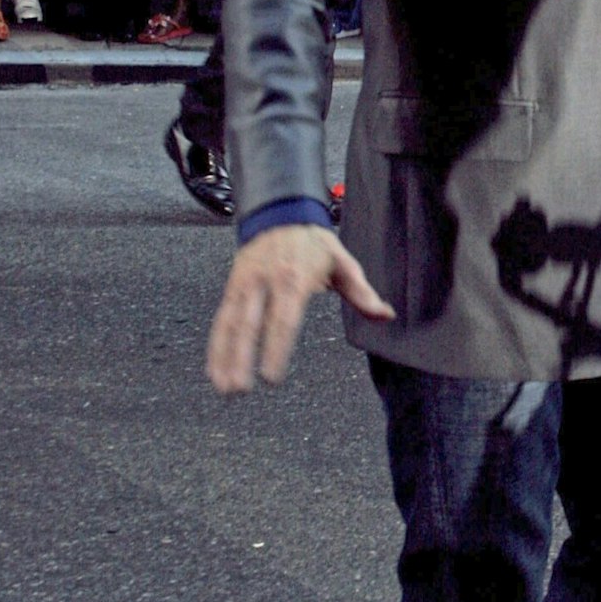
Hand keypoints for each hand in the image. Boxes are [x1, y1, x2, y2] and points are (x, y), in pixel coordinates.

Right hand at [207, 225, 393, 393]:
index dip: (275, 349)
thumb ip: (362, 293)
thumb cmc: (314, 243)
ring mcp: (244, 283)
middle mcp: (264, 281)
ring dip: (224, 357)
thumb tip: (385, 315)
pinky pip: (221, 319)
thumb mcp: (343, 262)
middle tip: (241, 388)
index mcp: (293, 278)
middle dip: (242, 358)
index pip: (282, 319)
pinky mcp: (232, 287)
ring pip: (229, 324)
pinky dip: (215, 345)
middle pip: (249, 324)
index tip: (271, 377)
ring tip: (224, 386)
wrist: (281, 212)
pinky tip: (215, 369)